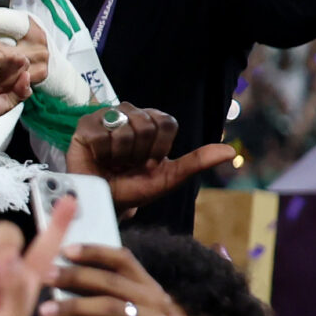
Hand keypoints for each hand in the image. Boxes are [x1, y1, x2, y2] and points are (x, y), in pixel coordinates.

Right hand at [66, 103, 226, 213]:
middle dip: (139, 153)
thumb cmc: (134, 188)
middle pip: (146, 125)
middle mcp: (130, 114)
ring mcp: (106, 118)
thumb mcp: (169, 177)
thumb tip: (231, 152)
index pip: (166, 123)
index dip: (160, 148)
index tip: (150, 163)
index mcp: (152, 121)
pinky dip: (102, 154)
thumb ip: (197, 162)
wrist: (104, 201)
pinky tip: (99, 159)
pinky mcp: (85, 127)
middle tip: (128, 164)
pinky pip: (102, 136)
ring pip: (125, 130)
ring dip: (120, 156)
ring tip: (113, 162)